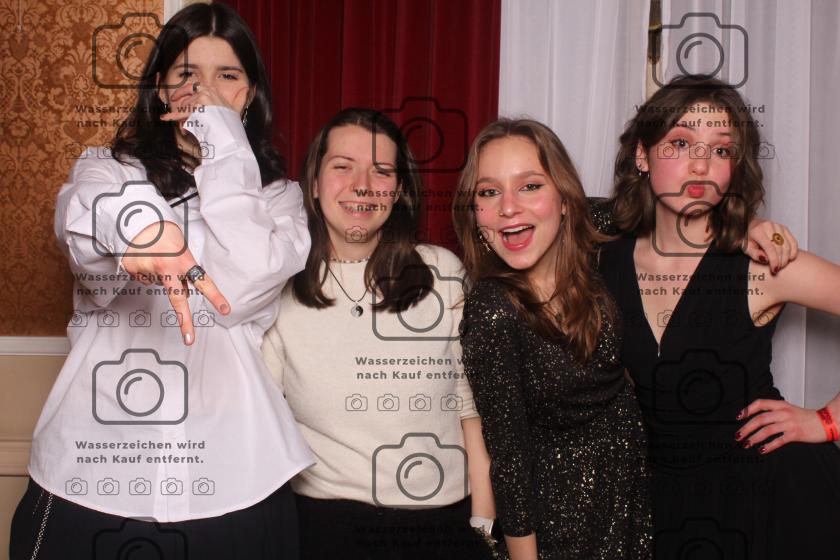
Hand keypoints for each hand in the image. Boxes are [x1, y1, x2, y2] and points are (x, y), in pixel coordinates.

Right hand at [121, 221, 230, 344]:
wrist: (136, 221)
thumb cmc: (163, 233)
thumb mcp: (182, 249)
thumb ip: (185, 270)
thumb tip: (185, 292)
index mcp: (183, 260)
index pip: (203, 282)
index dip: (215, 297)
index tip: (225, 310)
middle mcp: (167, 268)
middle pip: (177, 300)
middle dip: (184, 321)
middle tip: (189, 339)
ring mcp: (149, 270)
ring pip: (158, 284)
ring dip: (159, 276)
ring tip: (157, 258)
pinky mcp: (134, 271)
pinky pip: (144, 279)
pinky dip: (146, 272)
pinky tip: (146, 260)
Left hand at [160, 82, 248, 126]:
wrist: (232, 137)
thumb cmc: (233, 126)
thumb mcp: (237, 110)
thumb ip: (241, 98)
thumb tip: (248, 88)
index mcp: (214, 90)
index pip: (193, 88)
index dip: (183, 93)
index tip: (175, 97)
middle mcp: (208, 91)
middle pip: (187, 100)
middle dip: (184, 112)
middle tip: (182, 123)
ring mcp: (202, 98)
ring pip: (185, 108)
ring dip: (182, 120)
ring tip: (184, 129)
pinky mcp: (197, 107)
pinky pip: (182, 112)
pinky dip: (172, 116)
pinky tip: (165, 117)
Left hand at [735, 398, 826, 453]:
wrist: (825, 422)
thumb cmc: (806, 417)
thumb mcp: (789, 409)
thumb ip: (775, 412)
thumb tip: (757, 419)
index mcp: (781, 405)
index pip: (760, 403)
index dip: (748, 409)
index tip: (739, 417)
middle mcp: (783, 413)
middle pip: (760, 419)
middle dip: (746, 428)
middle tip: (738, 435)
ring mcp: (789, 423)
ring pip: (767, 430)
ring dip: (754, 438)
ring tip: (746, 444)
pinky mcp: (795, 434)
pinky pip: (778, 440)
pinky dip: (768, 446)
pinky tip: (762, 450)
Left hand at [744, 219, 798, 274]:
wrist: (749, 225)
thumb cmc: (747, 238)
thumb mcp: (746, 247)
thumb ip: (754, 254)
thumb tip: (766, 259)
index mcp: (758, 231)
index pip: (770, 248)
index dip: (774, 260)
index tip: (774, 269)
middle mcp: (769, 227)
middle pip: (780, 247)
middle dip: (780, 261)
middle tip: (777, 269)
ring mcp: (778, 226)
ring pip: (788, 245)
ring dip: (786, 258)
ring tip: (781, 265)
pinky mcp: (784, 229)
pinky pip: (793, 241)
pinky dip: (793, 251)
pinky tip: (789, 258)